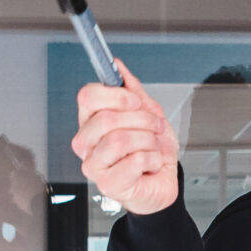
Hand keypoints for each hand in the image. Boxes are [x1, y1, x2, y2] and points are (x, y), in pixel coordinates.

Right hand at [71, 60, 178, 215]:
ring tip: (153, 147)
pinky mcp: (108, 184)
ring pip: (120, 140)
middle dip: (142, 120)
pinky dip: (153, 160)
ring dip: (149, 141)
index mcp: (91, 121)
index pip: (87, 97)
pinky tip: (151, 164)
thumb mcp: (148, 113)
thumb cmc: (150, 151)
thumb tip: (118, 66)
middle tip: (155, 127)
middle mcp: (87, 142)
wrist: (162, 182)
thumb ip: (132, 90)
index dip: (116, 95)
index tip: (135, 100)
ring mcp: (94, 165)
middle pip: (106, 118)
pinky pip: (135, 160)